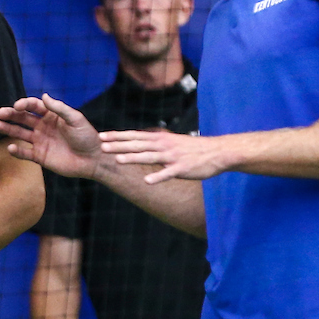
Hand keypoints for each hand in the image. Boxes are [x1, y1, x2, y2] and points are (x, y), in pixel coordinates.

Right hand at [0, 95, 102, 178]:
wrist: (93, 160)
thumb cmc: (87, 137)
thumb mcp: (75, 119)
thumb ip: (59, 108)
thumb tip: (43, 95)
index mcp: (51, 116)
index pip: (33, 106)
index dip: (24, 104)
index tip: (17, 106)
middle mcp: (43, 127)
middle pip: (22, 118)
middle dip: (11, 114)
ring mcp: (40, 141)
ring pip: (20, 133)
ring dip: (8, 129)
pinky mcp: (40, 156)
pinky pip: (25, 153)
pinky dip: (17, 151)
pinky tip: (10, 147)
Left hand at [99, 128, 230, 183]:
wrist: (217, 151)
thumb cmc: (192, 148)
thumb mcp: (171, 141)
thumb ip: (155, 142)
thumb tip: (139, 141)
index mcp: (160, 138)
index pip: (134, 136)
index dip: (118, 136)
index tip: (101, 136)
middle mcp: (164, 145)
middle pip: (138, 145)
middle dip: (119, 146)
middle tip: (102, 146)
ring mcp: (172, 157)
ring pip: (149, 157)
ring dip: (133, 158)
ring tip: (118, 161)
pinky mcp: (182, 168)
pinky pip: (168, 173)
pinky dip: (158, 177)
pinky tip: (147, 182)